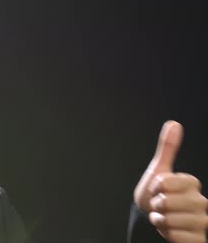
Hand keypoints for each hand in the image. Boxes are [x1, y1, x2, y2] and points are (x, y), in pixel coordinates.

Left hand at [134, 120, 207, 242]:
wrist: (152, 220)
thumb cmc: (156, 195)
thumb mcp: (159, 171)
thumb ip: (168, 149)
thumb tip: (174, 123)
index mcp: (192, 183)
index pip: (166, 182)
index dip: (155, 186)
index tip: (157, 188)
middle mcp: (202, 202)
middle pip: (167, 202)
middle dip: (155, 205)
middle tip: (159, 206)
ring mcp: (203, 222)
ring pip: (171, 221)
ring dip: (160, 221)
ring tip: (163, 218)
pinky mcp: (199, 239)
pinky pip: (177, 237)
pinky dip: (167, 235)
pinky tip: (169, 232)